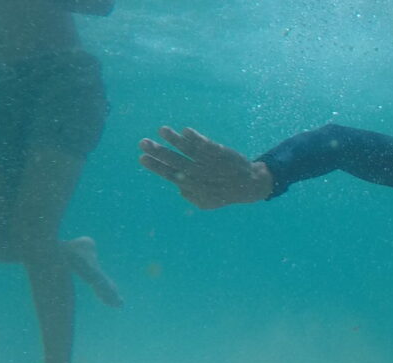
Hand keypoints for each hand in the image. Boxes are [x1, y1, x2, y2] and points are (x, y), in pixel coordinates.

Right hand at [138, 126, 272, 209]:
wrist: (251, 184)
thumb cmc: (224, 193)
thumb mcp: (207, 203)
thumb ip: (190, 196)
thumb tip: (178, 186)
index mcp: (193, 186)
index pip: (171, 175)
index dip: (157, 167)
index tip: (142, 157)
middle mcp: (200, 174)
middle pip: (176, 162)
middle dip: (159, 152)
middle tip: (143, 143)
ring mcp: (210, 162)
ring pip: (190, 150)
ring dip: (174, 140)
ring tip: (161, 130)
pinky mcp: (220, 152)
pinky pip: (207, 145)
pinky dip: (196, 139)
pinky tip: (185, 131)